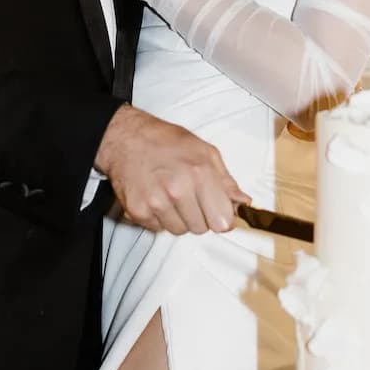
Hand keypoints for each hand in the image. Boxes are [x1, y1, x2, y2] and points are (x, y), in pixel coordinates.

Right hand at [96, 105, 248, 235]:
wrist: (127, 139)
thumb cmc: (166, 142)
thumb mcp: (205, 152)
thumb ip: (226, 181)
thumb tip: (243, 203)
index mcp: (200, 174)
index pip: (222, 222)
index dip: (221, 217)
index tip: (216, 211)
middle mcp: (178, 190)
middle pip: (201, 229)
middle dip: (199, 216)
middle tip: (188, 196)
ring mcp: (156, 202)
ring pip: (179, 231)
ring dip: (178, 218)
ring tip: (170, 195)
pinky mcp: (138, 210)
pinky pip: (158, 229)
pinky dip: (159, 218)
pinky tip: (156, 198)